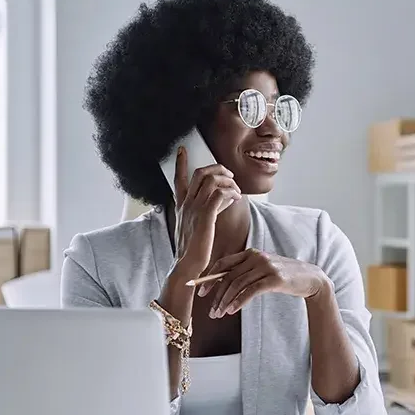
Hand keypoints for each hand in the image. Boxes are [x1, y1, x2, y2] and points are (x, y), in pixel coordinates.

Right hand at [170, 146, 241, 275]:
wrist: (186, 266)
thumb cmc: (192, 250)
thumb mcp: (192, 227)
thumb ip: (201, 212)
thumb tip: (218, 200)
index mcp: (181, 206)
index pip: (178, 179)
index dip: (180, 162)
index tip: (182, 149)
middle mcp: (186, 204)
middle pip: (200, 173)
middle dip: (217, 168)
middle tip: (229, 175)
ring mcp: (195, 209)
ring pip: (211, 180)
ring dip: (228, 181)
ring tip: (236, 190)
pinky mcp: (205, 216)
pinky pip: (219, 194)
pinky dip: (230, 192)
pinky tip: (236, 198)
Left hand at [199, 249, 330, 317]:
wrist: (310, 278)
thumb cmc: (284, 276)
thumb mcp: (263, 269)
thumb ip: (245, 272)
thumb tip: (222, 286)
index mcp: (250, 253)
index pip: (223, 264)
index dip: (209, 278)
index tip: (201, 293)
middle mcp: (256, 256)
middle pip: (229, 276)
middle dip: (217, 295)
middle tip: (211, 311)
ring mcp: (266, 266)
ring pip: (238, 284)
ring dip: (226, 301)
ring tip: (220, 314)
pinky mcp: (275, 279)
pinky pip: (251, 291)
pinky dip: (239, 301)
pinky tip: (232, 310)